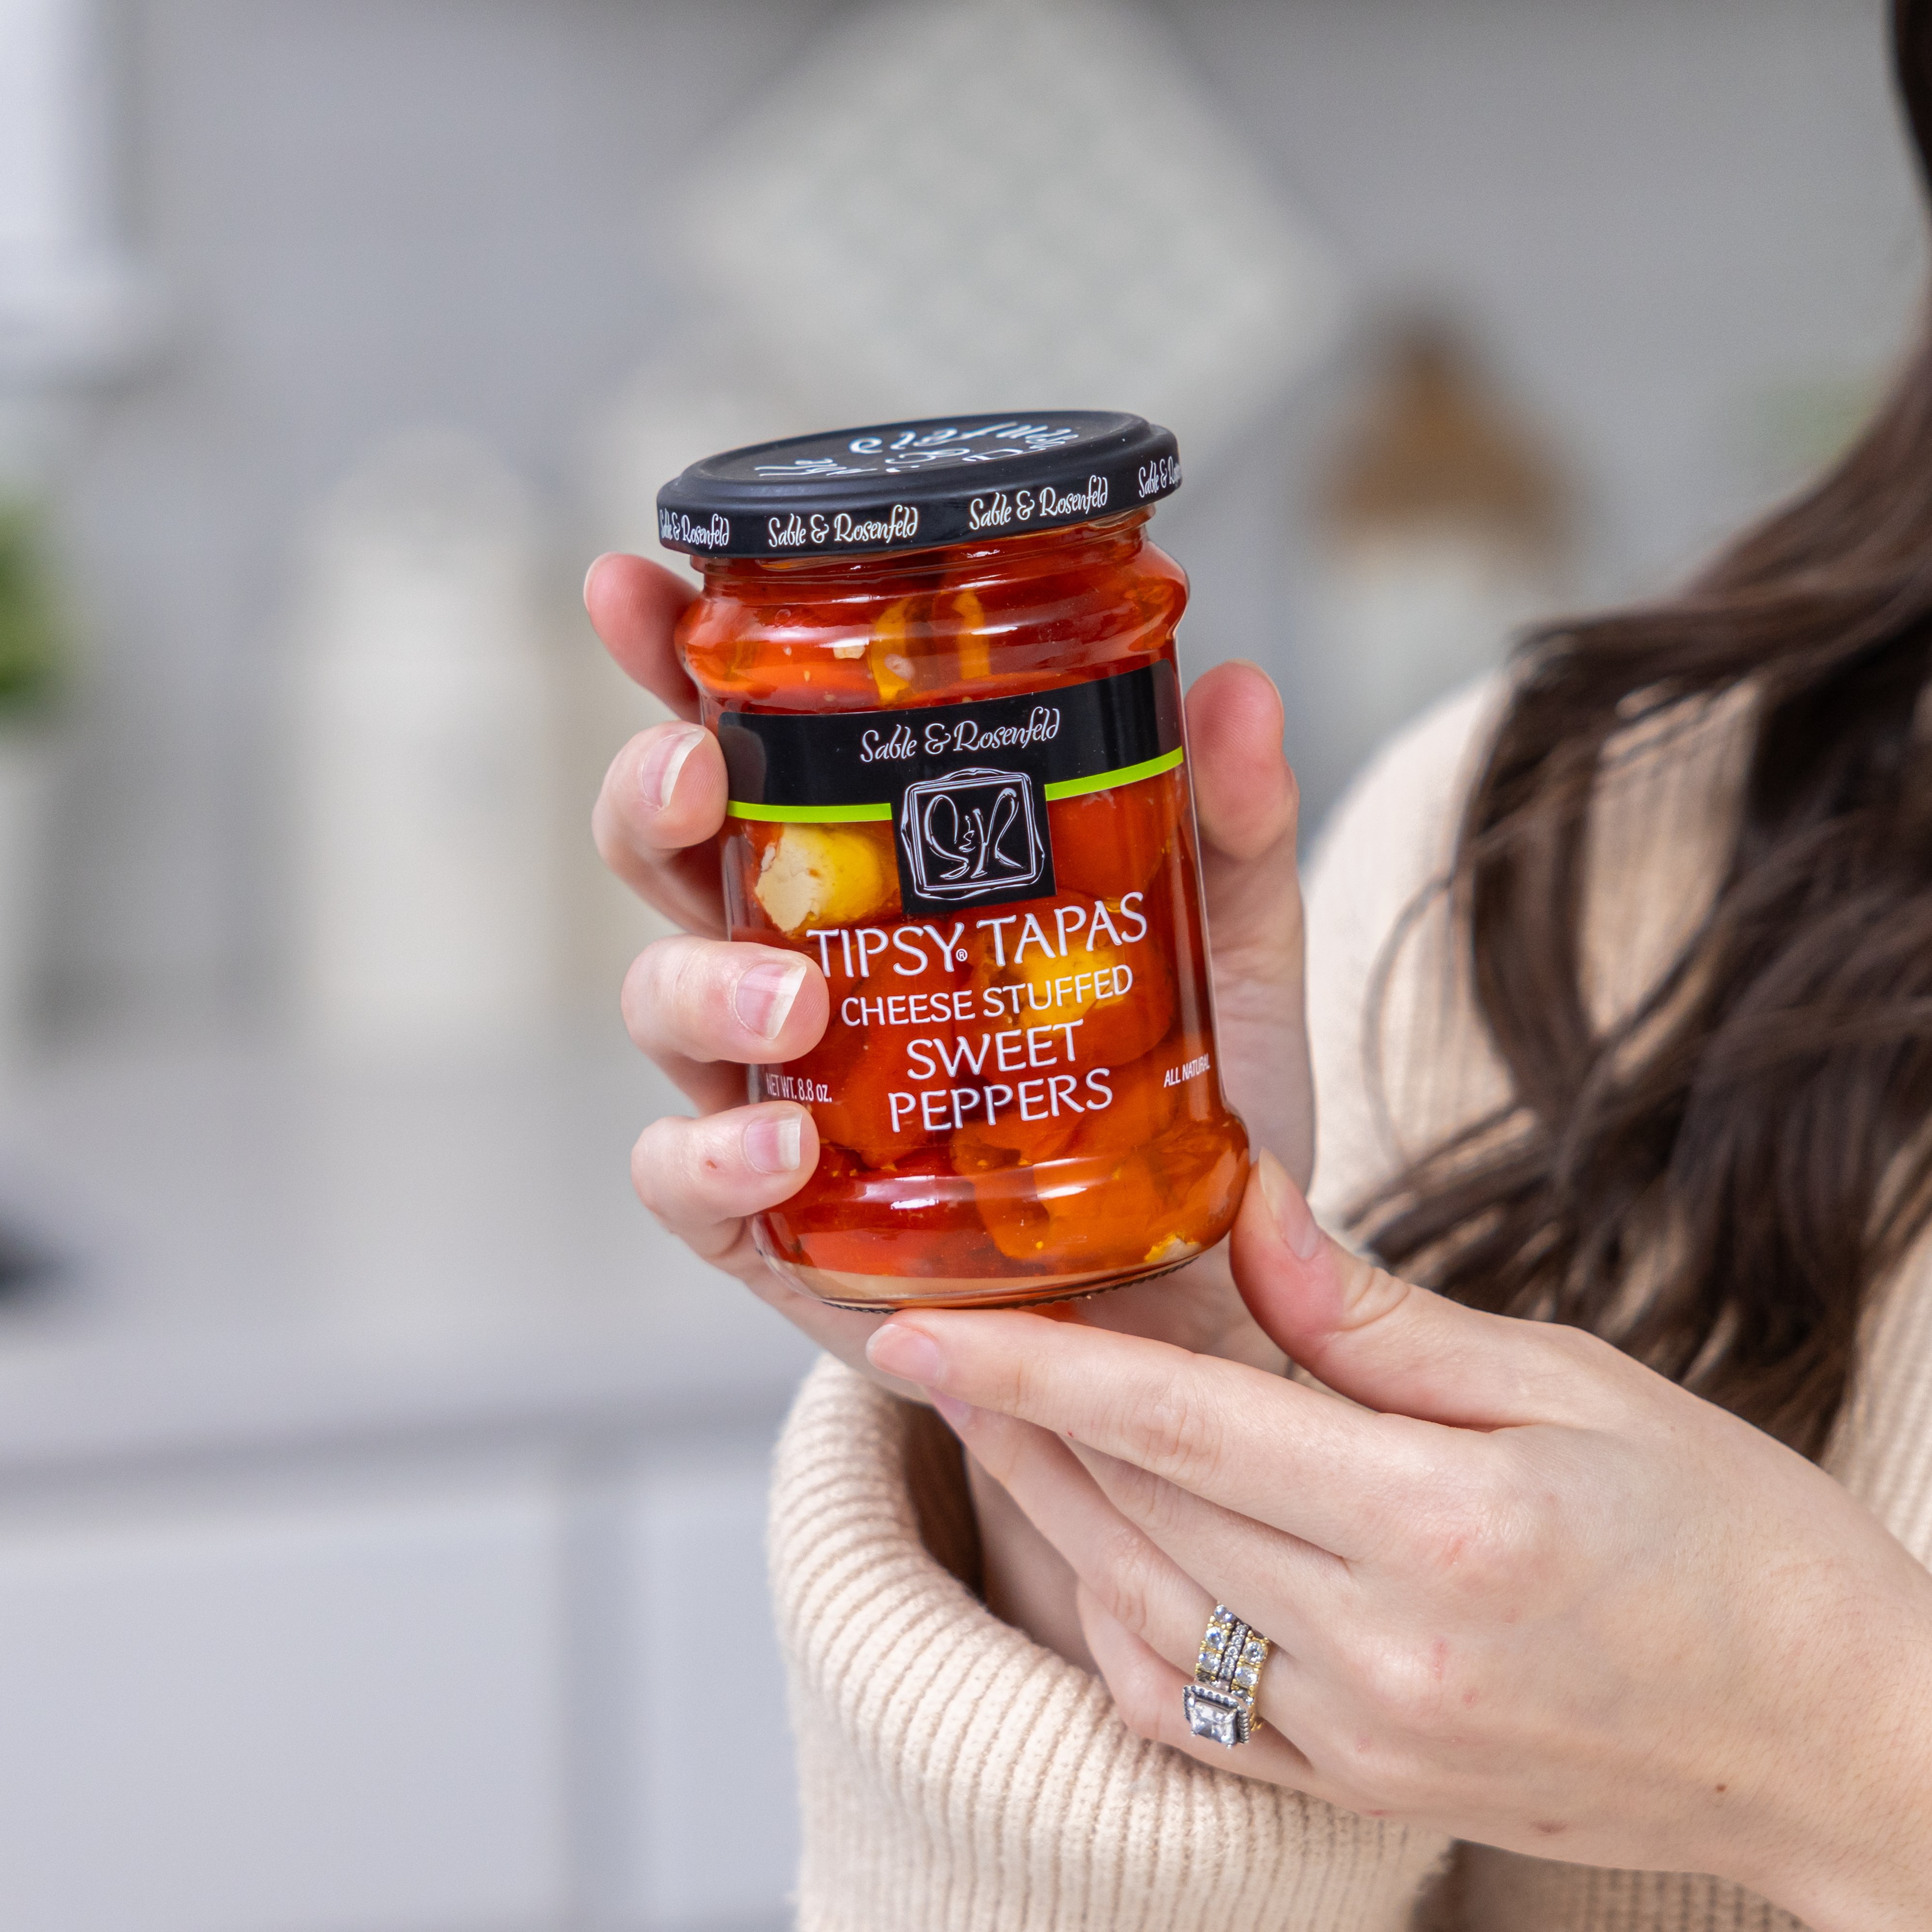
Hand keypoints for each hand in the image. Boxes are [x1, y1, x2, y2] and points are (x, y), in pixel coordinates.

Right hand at [587, 549, 1308, 1389]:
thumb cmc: (1174, 1117)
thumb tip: (1235, 685)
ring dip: (701, 981)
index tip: (637, 585)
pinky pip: (680, 1173)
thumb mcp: (1221, 964)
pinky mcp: (767, 1219)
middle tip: (699, 773)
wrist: (1181, 1304)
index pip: (755, 745)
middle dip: (649, 793)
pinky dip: (711, 1156)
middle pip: (665, 851)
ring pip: (661, 998)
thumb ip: (1226, 834)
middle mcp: (798, 964)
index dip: (672, 658)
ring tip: (797, 998)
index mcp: (873, 874)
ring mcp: (769, 1090)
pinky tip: (781, 1152)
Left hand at [863, 1152, 1931, 1930]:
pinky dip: (1118, 1627)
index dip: (1035, 1370)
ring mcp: (1366, 1742)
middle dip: (1018, 1425)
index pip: (1179, 1429)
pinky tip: (1091, 1556)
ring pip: (1144, 1615)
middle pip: (1141, 1516)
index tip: (920, 1327)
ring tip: (991, 1426)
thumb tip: (1252, 1216)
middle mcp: (1383, 1652)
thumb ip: (1383, 1320)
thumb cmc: (1734, 1539)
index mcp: (1440, 1529)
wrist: (1842, 1741)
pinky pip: (1194, 1717)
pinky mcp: (1366, 1790)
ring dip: (1048, 1516)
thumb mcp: (1574, 1387)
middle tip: (935, 1343)